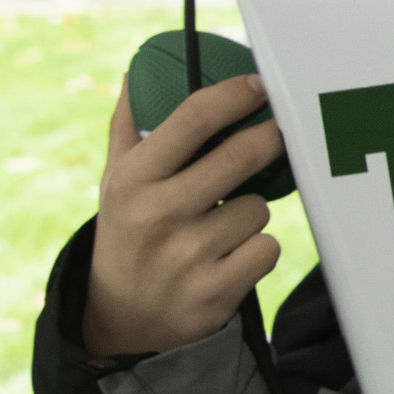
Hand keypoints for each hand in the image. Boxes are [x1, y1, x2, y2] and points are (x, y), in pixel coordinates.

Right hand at [84, 73, 285, 358]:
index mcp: (133, 179)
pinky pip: (268, 248)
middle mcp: (159, 213)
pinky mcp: (217, 289)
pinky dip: (258, 249)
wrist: (123, 320)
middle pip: (240, 157)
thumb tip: (136, 73)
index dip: (234, 95)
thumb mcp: (114, 183)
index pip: (192, 119)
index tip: (258, 85)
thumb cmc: (128, 235)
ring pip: (259, 208)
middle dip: (269, 139)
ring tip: (221, 225)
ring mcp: (189, 253)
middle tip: (279, 131)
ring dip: (253, 211)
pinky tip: (230, 257)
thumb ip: (127, 129)